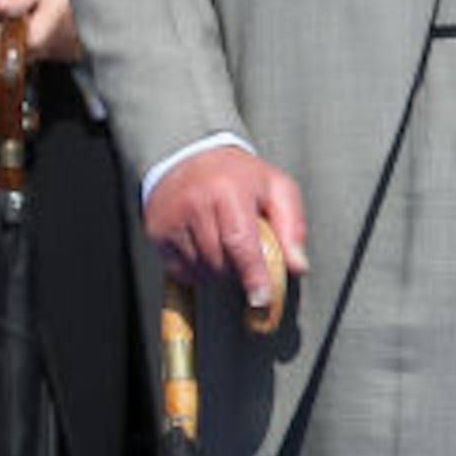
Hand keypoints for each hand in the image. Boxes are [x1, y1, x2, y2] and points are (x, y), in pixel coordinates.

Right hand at [145, 145, 310, 315]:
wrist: (190, 155)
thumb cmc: (241, 177)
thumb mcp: (276, 188)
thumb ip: (292, 226)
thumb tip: (298, 267)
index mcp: (228, 191)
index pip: (240, 243)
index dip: (253, 275)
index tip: (261, 299)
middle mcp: (195, 204)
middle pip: (220, 262)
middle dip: (239, 270)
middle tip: (247, 253)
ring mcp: (171, 219)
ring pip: (201, 269)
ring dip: (219, 270)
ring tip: (225, 244)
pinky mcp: (157, 231)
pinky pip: (181, 270)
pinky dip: (198, 269)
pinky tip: (206, 247)